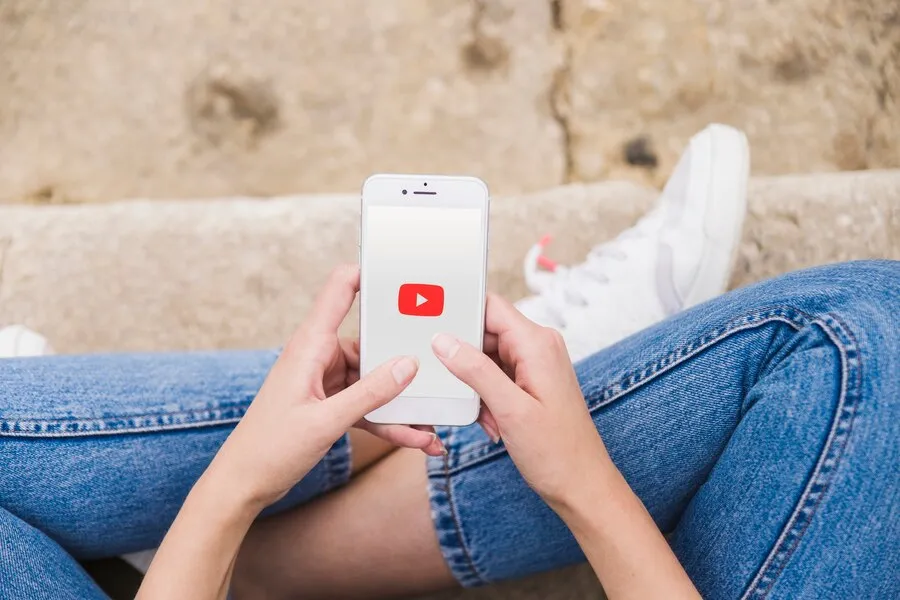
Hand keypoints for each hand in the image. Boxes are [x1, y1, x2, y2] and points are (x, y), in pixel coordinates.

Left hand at [208, 264, 442, 509]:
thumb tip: (408, 365)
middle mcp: (318, 357)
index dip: (368, 273)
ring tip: (432, 420)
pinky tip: (416, 438)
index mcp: (309, 346)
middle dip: (403, 357)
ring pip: (374, 380)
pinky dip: (390, 421)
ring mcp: (325, 381)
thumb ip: (370, 393)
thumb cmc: (268, 448)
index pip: (340, 290)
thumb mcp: (325, 421)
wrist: (242, 485)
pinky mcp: (330, 404)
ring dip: (401, 401)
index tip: (404, 272)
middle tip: (440, 363)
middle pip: (370, 342)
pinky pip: (368, 405)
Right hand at [432, 293, 615, 508]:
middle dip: (465, 360)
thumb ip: (475, 370)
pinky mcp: (532, 382)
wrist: (581, 485)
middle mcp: (539, 347)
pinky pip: (497, 376)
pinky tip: (492, 422)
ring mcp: (536, 364)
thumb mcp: (509, 409)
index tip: (433, 326)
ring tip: (485, 414)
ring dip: (476, 385)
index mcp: (537, 343)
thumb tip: (444, 341)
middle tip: (457, 387)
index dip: (460, 313)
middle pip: (484, 332)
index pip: (490, 306)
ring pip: (486, 357)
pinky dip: (487, 397)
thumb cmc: (556, 452)